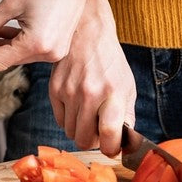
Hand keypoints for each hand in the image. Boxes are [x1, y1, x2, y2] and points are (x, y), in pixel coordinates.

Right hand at [49, 0, 135, 155]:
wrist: (87, 32)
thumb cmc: (109, 60)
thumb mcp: (127, 85)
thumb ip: (126, 115)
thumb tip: (123, 142)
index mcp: (113, 93)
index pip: (109, 134)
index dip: (111, 148)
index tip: (112, 147)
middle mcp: (90, 94)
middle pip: (85, 140)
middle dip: (93, 141)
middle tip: (99, 131)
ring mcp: (69, 92)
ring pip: (71, 133)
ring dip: (81, 130)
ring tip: (89, 115)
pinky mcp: (54, 89)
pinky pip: (60, 120)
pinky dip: (69, 119)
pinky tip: (77, 105)